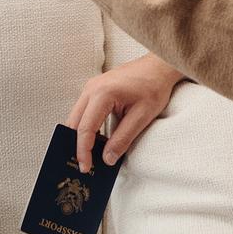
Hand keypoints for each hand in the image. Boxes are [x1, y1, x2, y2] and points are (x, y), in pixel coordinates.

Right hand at [66, 55, 184, 172]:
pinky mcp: (95, 89)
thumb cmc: (153, 86)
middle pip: (74, 123)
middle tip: (83, 166)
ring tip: (87, 156)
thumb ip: (123, 139)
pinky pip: (83, 111)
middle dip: (76, 146)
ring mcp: (91, 87)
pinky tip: (94, 141)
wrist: (159, 66)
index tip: (86, 167)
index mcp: (102, 94)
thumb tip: (107, 158)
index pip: (85, 128)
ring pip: (76, 117)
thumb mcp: (142, 117)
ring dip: (80, 136)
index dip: (84, 151)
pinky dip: (85, 127)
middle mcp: (91, 88)